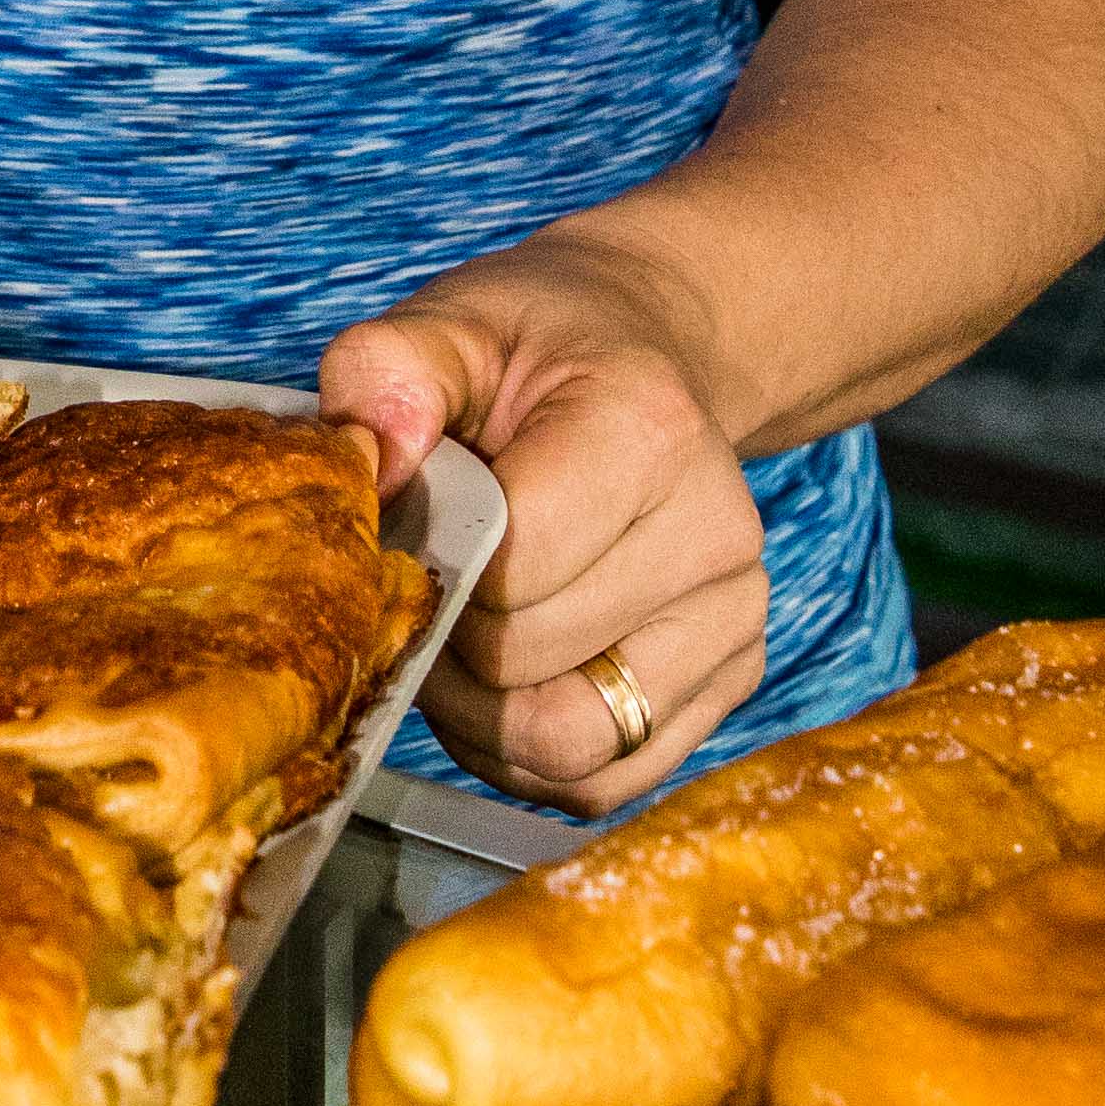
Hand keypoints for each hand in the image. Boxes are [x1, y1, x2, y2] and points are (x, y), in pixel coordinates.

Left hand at [321, 243, 770, 818]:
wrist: (646, 360)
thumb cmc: (538, 353)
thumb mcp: (455, 323)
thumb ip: (391, 369)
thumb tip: (371, 464)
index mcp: (650, 432)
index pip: (507, 567)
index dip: (428, 564)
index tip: (409, 523)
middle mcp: (716, 535)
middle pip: (523, 662)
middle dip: (442, 635)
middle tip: (424, 579)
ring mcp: (734, 620)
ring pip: (566, 747)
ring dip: (478, 716)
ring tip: (456, 636)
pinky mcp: (730, 684)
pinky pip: (602, 782)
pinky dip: (525, 757)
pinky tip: (500, 684)